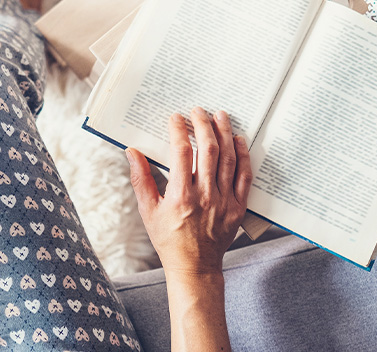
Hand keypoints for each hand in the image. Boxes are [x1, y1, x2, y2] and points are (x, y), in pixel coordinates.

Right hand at [127, 108, 252, 278]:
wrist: (195, 266)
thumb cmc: (169, 239)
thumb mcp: (148, 211)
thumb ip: (141, 179)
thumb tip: (132, 152)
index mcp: (180, 196)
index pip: (181, 153)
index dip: (179, 131)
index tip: (176, 118)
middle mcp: (204, 196)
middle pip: (208, 150)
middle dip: (203, 125)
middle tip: (199, 110)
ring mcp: (224, 201)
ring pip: (228, 159)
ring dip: (224, 133)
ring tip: (220, 116)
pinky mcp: (238, 207)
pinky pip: (244, 176)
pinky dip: (243, 155)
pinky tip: (238, 140)